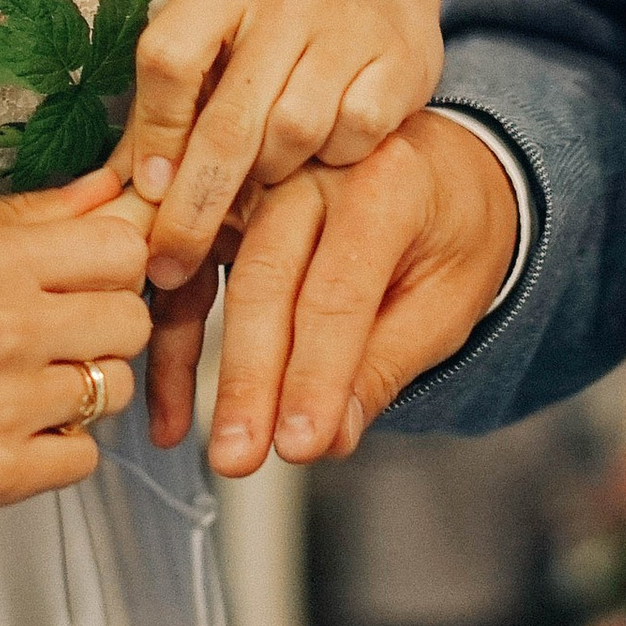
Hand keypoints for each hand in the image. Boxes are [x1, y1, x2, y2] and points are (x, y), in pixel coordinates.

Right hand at [0, 168, 152, 527]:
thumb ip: (20, 216)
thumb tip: (105, 190)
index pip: (124, 249)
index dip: (104, 265)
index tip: (74, 279)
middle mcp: (11, 329)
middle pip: (132, 322)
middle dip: (98, 328)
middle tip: (43, 337)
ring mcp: (6, 408)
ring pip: (113, 392)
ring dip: (76, 391)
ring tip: (9, 386)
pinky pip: (81, 460)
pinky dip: (52, 450)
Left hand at [119, 0, 441, 298]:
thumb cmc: (274, 28)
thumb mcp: (216, 44)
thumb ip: (166, 109)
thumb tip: (114, 195)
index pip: (169, 61)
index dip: (153, 135)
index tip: (147, 190)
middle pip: (228, 119)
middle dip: (194, 204)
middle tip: (172, 258)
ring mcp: (349, 21)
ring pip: (292, 135)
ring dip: (271, 175)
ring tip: (264, 177)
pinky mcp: (401, 57)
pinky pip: (354, 136)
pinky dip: (334, 160)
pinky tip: (325, 154)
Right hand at [173, 109, 520, 476]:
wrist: (446, 171)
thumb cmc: (453, 233)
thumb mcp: (449, 300)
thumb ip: (387, 364)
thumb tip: (331, 438)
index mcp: (385, 181)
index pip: (339, 291)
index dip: (316, 375)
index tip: (300, 444)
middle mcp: (314, 168)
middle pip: (267, 279)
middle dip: (251, 380)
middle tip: (240, 456)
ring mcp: (261, 181)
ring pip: (214, 277)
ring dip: (199, 368)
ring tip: (209, 443)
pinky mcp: (227, 209)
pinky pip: (188, 279)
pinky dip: (173, 348)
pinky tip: (172, 414)